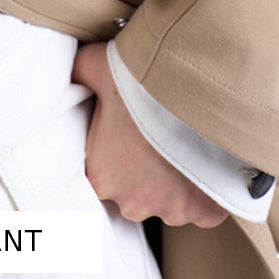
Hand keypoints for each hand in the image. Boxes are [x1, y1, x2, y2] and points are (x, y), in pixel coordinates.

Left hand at [70, 39, 228, 228]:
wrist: (202, 94)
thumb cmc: (145, 85)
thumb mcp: (98, 66)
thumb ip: (79, 73)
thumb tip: (73, 71)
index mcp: (101, 176)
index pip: (100, 172)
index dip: (112, 150)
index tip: (124, 133)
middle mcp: (133, 203)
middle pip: (133, 190)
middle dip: (141, 169)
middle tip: (153, 133)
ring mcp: (172, 212)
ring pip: (168, 199)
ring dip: (174, 179)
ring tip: (180, 143)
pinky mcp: (206, 213)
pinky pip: (202, 207)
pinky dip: (204, 190)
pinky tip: (203, 160)